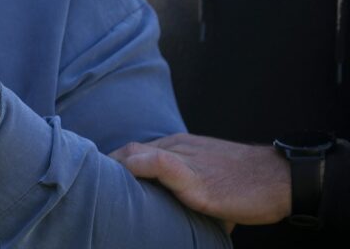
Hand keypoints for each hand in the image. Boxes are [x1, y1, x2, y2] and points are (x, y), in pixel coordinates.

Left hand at [110, 133, 290, 226]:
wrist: (279, 179)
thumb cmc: (249, 186)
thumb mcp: (211, 183)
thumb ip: (188, 192)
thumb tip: (176, 222)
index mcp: (180, 146)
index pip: (136, 150)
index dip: (116, 165)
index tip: (100, 180)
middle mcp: (178, 146)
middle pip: (129, 151)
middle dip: (107, 168)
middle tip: (89, 186)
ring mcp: (184, 159)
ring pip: (136, 154)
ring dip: (113, 170)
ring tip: (95, 188)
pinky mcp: (192, 176)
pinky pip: (156, 163)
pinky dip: (135, 168)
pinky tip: (121, 178)